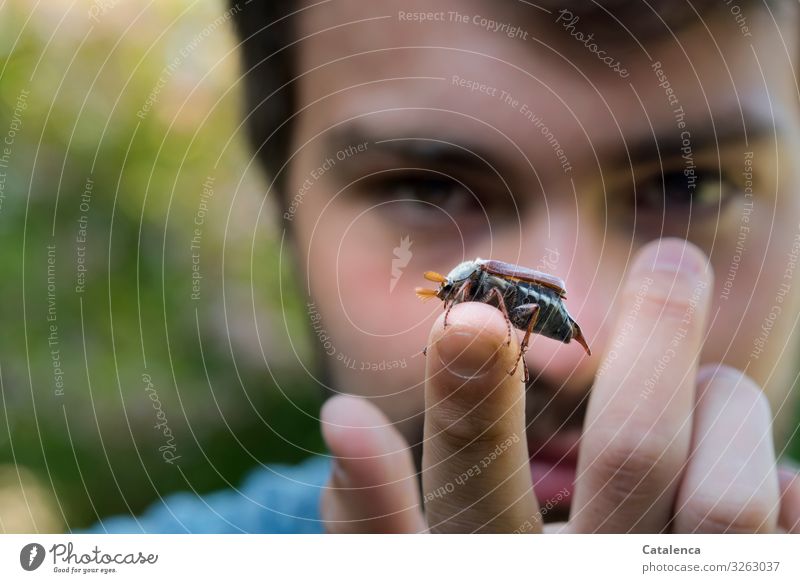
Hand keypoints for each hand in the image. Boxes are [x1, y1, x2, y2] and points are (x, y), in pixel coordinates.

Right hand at [319, 238, 799, 532]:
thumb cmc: (469, 572)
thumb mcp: (404, 560)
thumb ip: (370, 505)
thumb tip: (344, 419)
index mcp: (481, 564)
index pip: (473, 478)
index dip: (468, 396)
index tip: (472, 316)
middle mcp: (576, 582)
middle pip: (633, 453)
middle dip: (657, 336)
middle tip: (671, 263)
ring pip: (730, 499)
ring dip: (724, 406)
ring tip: (707, 381)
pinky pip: (777, 542)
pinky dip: (785, 494)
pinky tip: (779, 476)